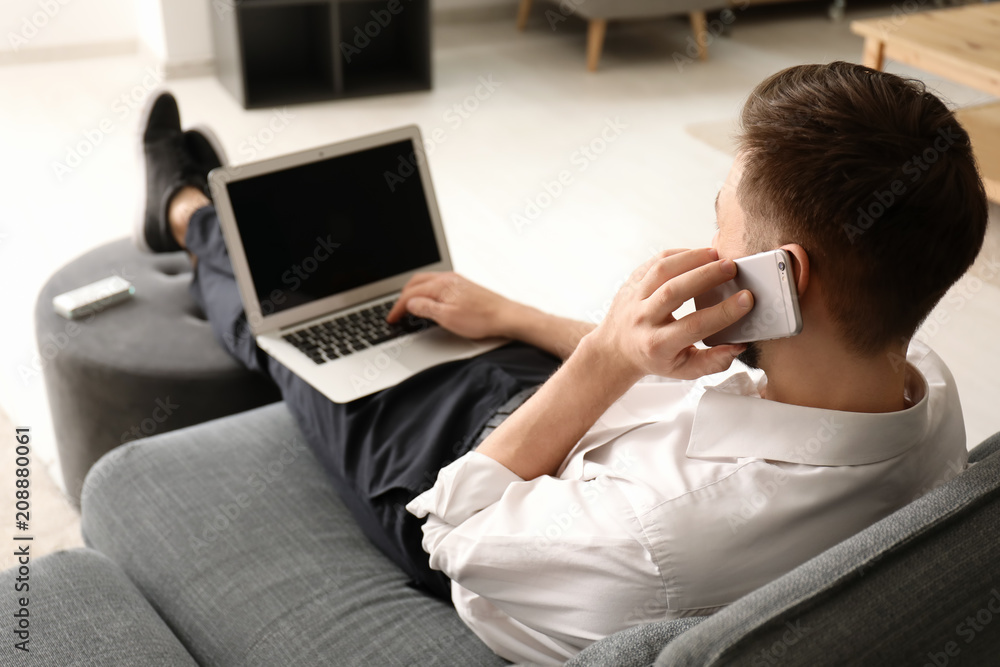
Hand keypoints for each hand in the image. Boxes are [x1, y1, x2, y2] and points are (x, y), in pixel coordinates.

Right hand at [386, 272, 519, 339]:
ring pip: (427, 281)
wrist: (506, 316)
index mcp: (441, 285)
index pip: (411, 294)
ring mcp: (456, 281)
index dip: (398, 307)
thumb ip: (426, 309)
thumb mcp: (448, 318)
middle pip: (416, 283)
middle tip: (397, 312)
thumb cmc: (482, 318)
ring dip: (414, 292)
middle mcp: (447, 279)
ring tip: (408, 306)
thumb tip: (410, 304)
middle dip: (403, 297)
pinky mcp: (463, 286)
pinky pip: (437, 284)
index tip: (392, 318)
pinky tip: (429, 301)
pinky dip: (426, 291)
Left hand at [585, 248, 752, 380]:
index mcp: (657, 344)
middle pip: (674, 291)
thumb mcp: (684, 369)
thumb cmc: (655, 358)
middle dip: (706, 276)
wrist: (616, 349)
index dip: (723, 312)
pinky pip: (654, 262)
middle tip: (731, 267)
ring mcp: (634, 298)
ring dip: (692, 258)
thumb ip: (713, 362)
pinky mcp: (631, 282)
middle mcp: (643, 319)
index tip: (745, 299)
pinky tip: (698, 255)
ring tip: (716, 255)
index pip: (694, 325)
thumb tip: (739, 346)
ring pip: (662, 271)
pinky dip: (678, 254)